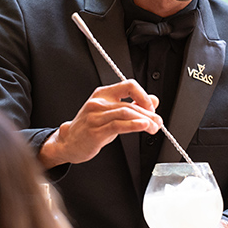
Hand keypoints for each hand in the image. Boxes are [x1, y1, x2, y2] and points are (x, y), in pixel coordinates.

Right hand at [39, 80, 160, 167]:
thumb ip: (132, 105)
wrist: (69, 142)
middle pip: (130, 104)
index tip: (151, 106)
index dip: (143, 95)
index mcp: (103, 94)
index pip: (128, 85)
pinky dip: (133, 125)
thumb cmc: (90, 128)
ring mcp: (95, 116)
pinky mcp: (95, 131)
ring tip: (154, 127)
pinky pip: (118, 126)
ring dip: (145, 120)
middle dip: (149, 114)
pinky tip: (143, 126)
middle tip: (158, 122)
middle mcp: (98, 102)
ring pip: (126, 113)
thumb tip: (153, 100)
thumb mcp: (111, 113)